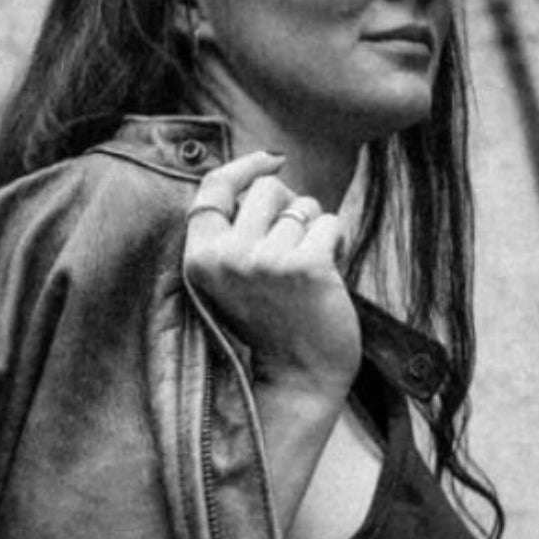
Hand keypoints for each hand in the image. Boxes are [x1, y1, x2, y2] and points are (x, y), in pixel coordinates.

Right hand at [182, 151, 359, 396]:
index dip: (242, 167)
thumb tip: (267, 169)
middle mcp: (227, 256)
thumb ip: (236, 232)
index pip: (212, 189)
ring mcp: (265, 260)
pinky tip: (329, 275)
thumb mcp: (234, 278)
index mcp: (200, 258)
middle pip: (267, 189)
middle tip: (296, 242)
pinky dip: (338, 242)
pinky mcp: (306, 266)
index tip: (269, 159)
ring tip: (310, 271)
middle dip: (289, 205)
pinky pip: (331, 223)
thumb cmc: (273, 324)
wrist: (299, 379)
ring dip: (315, 231)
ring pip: (304, 207)